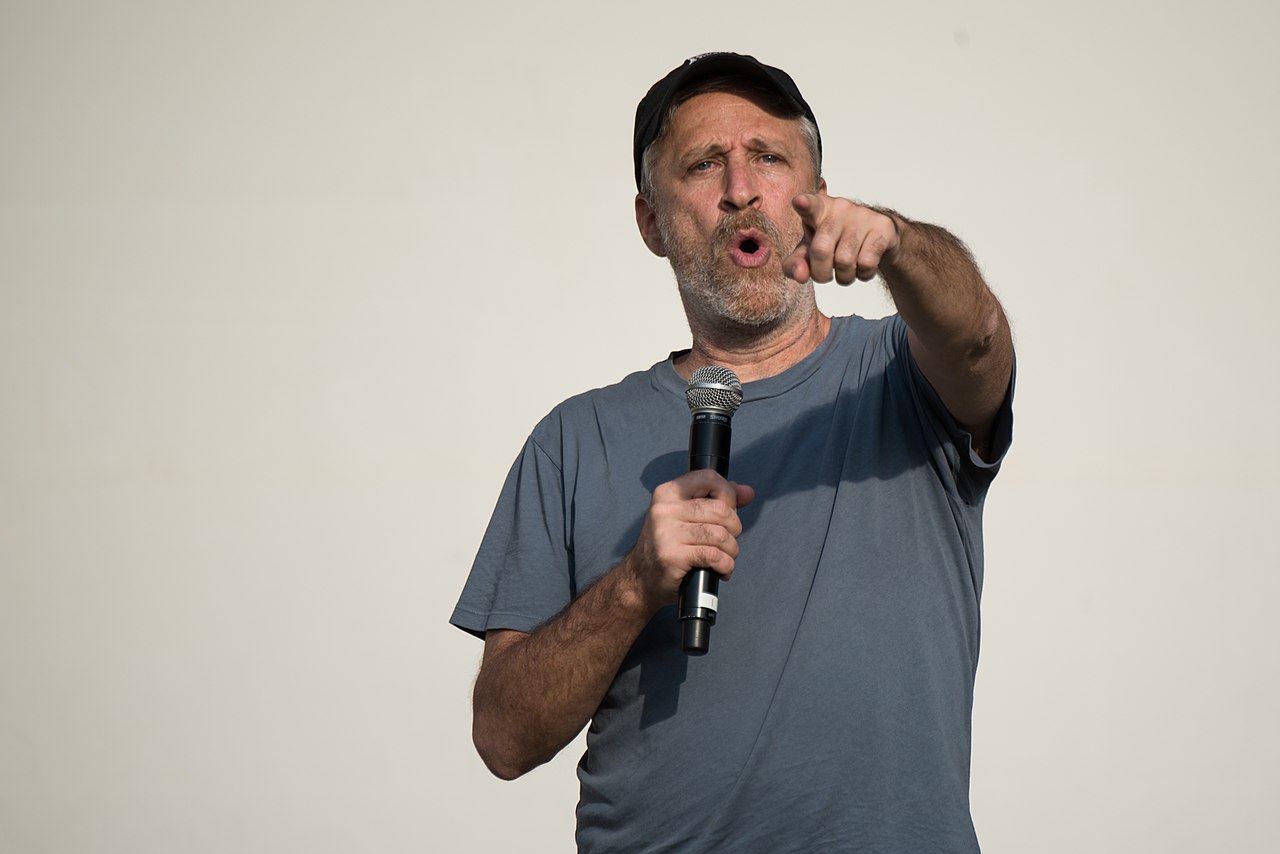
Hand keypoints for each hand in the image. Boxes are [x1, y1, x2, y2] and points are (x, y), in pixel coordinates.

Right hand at [622, 469, 754, 611]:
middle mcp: (664, 509)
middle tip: (727, 540)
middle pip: (721, 510)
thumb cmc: (668, 546)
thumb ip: (718, 501)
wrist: (640, 578)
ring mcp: (666, 533)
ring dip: (731, 550)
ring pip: (720, 535)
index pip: (708, 478)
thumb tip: (747, 492)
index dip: (728, 494)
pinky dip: (725, 565)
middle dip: (734, 528)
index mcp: (667, 493)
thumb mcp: (686, 516)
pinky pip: (714, 556)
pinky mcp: (672, 557)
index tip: (730, 510)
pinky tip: (720, 569)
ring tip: (724, 557)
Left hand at [783, 191, 900, 284]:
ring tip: (846, 269)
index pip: (810, 205)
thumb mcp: (810, 252)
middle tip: (825, 275)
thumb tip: (801, 276)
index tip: (799, 202)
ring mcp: (862, 215)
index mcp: (818, 209)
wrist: (877, 237)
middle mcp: (839, 207)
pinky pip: (866, 263)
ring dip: (844, 276)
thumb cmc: (835, 241)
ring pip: (845, 261)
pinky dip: (863, 274)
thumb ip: (796, 264)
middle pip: (821, 250)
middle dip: (821, 273)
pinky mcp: (882, 227)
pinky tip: (864, 266)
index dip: (804, 204)